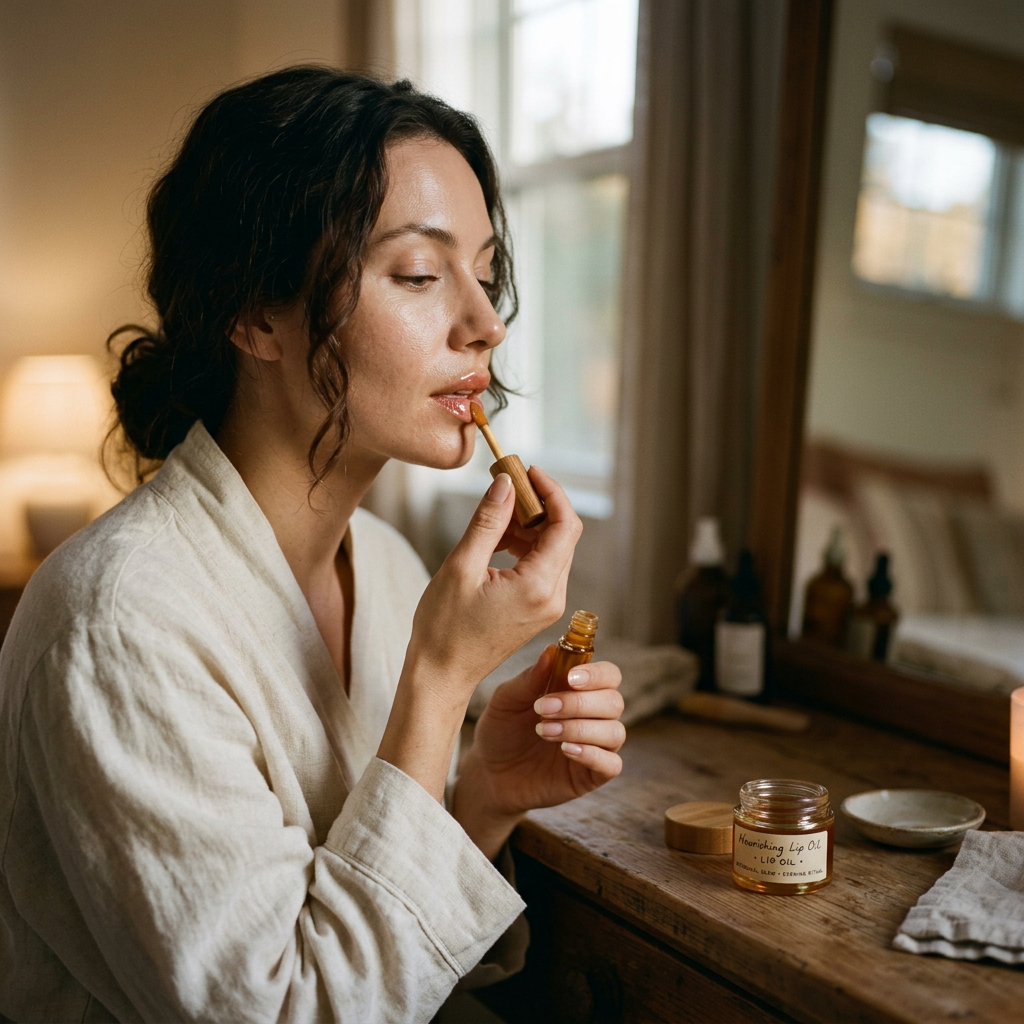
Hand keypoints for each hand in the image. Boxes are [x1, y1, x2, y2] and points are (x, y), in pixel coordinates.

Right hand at [404, 465, 581, 702]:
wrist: (441, 675)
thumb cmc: (444, 628)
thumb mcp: (461, 567)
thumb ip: (488, 522)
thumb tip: (506, 483)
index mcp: (539, 587)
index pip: (566, 525)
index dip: (551, 491)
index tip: (526, 470)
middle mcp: (552, 597)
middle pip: (562, 534)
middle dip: (538, 503)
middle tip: (504, 483)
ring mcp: (547, 605)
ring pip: (552, 548)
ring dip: (529, 523)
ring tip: (494, 512)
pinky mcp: (537, 609)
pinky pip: (540, 565)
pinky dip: (524, 544)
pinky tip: (496, 538)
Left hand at [453, 646, 624, 857]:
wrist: (489, 773)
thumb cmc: (500, 730)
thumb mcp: (507, 700)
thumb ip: (530, 678)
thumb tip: (551, 649)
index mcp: (578, 691)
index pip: (608, 675)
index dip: (597, 674)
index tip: (571, 678)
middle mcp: (593, 716)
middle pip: (614, 701)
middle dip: (580, 703)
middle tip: (542, 709)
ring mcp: (594, 746)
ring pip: (614, 732)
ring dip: (580, 729)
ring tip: (544, 732)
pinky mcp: (591, 775)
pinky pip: (612, 764)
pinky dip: (592, 755)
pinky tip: (565, 750)